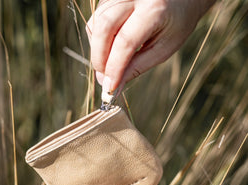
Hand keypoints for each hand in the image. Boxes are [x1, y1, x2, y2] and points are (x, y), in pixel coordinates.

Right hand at [87, 0, 215, 92]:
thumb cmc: (177, 23)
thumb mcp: (163, 48)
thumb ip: (137, 66)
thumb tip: (113, 86)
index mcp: (154, 8)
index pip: (125, 41)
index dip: (114, 68)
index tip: (110, 88)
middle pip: (103, 28)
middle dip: (99, 59)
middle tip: (105, 80)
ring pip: (95, 25)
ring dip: (97, 51)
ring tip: (110, 65)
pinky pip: (95, 21)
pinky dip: (98, 41)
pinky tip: (110, 50)